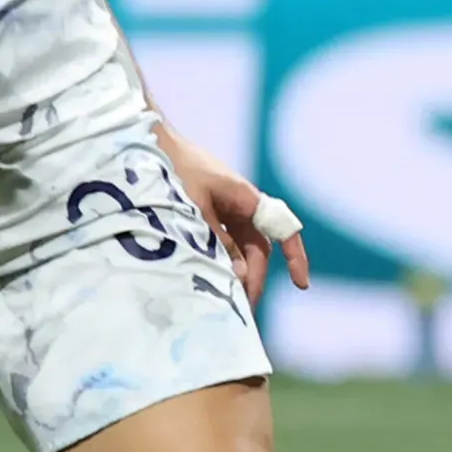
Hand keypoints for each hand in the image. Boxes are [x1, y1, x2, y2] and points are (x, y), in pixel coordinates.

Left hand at [166, 122, 311, 295]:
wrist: (150, 144)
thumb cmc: (174, 170)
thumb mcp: (195, 209)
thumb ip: (218, 241)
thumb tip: (241, 274)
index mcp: (246, 199)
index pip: (282, 230)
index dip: (295, 257)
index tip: (301, 284)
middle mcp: (241, 206)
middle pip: (257, 249)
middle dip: (254, 279)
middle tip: (244, 308)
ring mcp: (224, 211)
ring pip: (239, 249)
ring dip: (236, 274)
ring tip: (227, 300)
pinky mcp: (206, 215)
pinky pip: (221, 244)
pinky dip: (220, 262)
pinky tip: (212, 279)